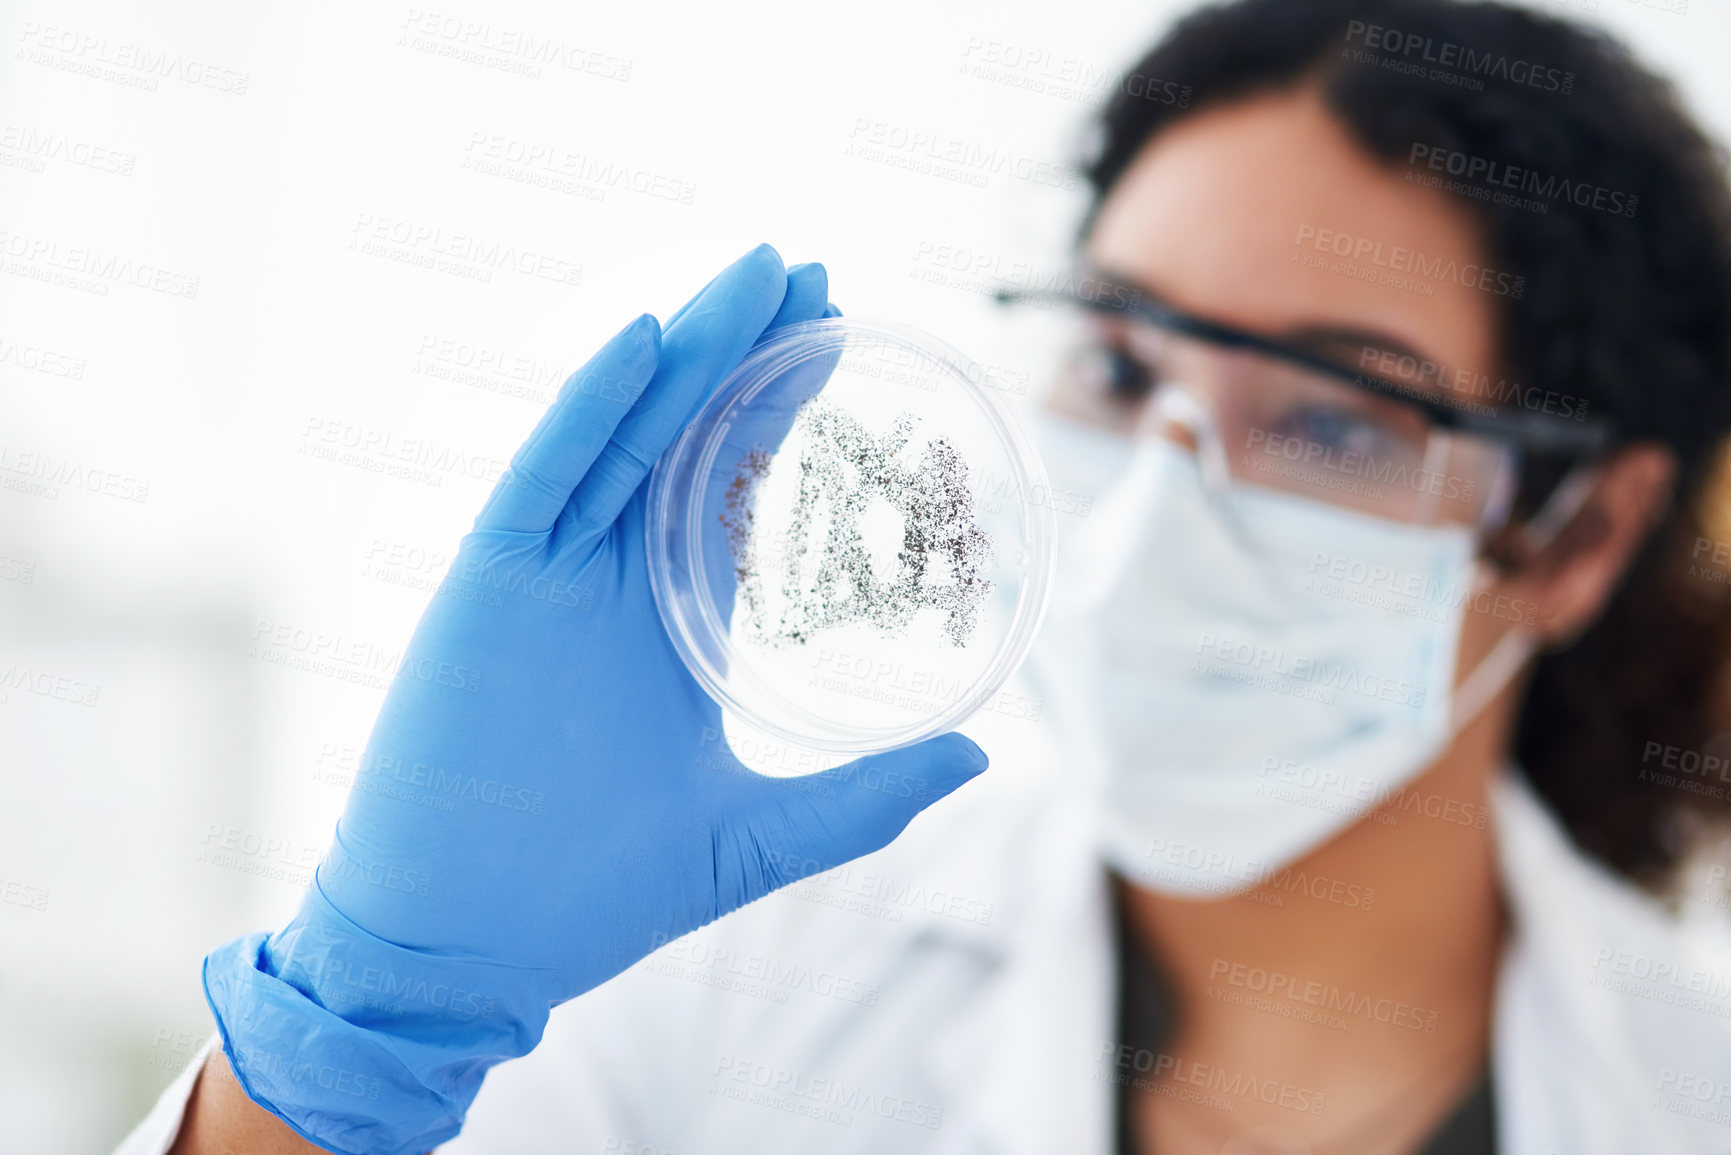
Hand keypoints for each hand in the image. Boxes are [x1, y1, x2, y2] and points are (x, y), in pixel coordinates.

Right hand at [200, 245, 988, 1154]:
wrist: (464, 952)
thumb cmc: (595, 899)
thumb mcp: (755, 841)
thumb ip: (862, 800)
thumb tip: (977, 760)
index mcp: (667, 624)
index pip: (734, 488)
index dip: (783, 410)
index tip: (838, 338)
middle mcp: (609, 582)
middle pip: (684, 438)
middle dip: (746, 353)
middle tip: (811, 275)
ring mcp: (548, 577)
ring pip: (623, 436)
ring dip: (687, 352)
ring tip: (758, 277)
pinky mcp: (487, 587)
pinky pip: (542, 479)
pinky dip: (588, 411)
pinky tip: (646, 344)